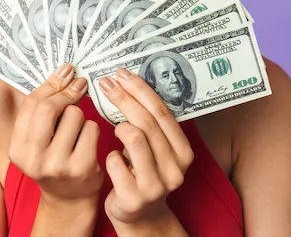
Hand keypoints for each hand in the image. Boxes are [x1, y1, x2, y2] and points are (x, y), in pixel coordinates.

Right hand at [8, 64, 103, 206]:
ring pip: (75, 115)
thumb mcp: (37, 140)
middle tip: (79, 85)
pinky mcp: (82, 168)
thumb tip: (63, 71)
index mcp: (17, 149)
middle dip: (67, 92)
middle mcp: (34, 159)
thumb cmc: (53, 160)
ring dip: (81, 116)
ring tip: (78, 129)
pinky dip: (92, 129)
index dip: (50, 83)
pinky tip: (88, 141)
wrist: (69, 199)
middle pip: (50, 108)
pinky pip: (92, 129)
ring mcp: (58, 165)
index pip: (31, 105)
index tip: (66, 71)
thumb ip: (41, 110)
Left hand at [98, 68, 193, 228]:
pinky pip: (115, 162)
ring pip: (134, 138)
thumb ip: (150, 124)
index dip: (141, 90)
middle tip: (107, 84)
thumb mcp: (156, 150)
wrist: (141, 216)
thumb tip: (128, 82)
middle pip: (147, 122)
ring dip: (119, 128)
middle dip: (124, 98)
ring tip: (115, 129)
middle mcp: (175, 168)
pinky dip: (109, 155)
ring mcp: (156, 185)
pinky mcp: (134, 197)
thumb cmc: (144, 173)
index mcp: (184, 152)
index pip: (162, 112)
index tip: (123, 74)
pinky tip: (112, 160)